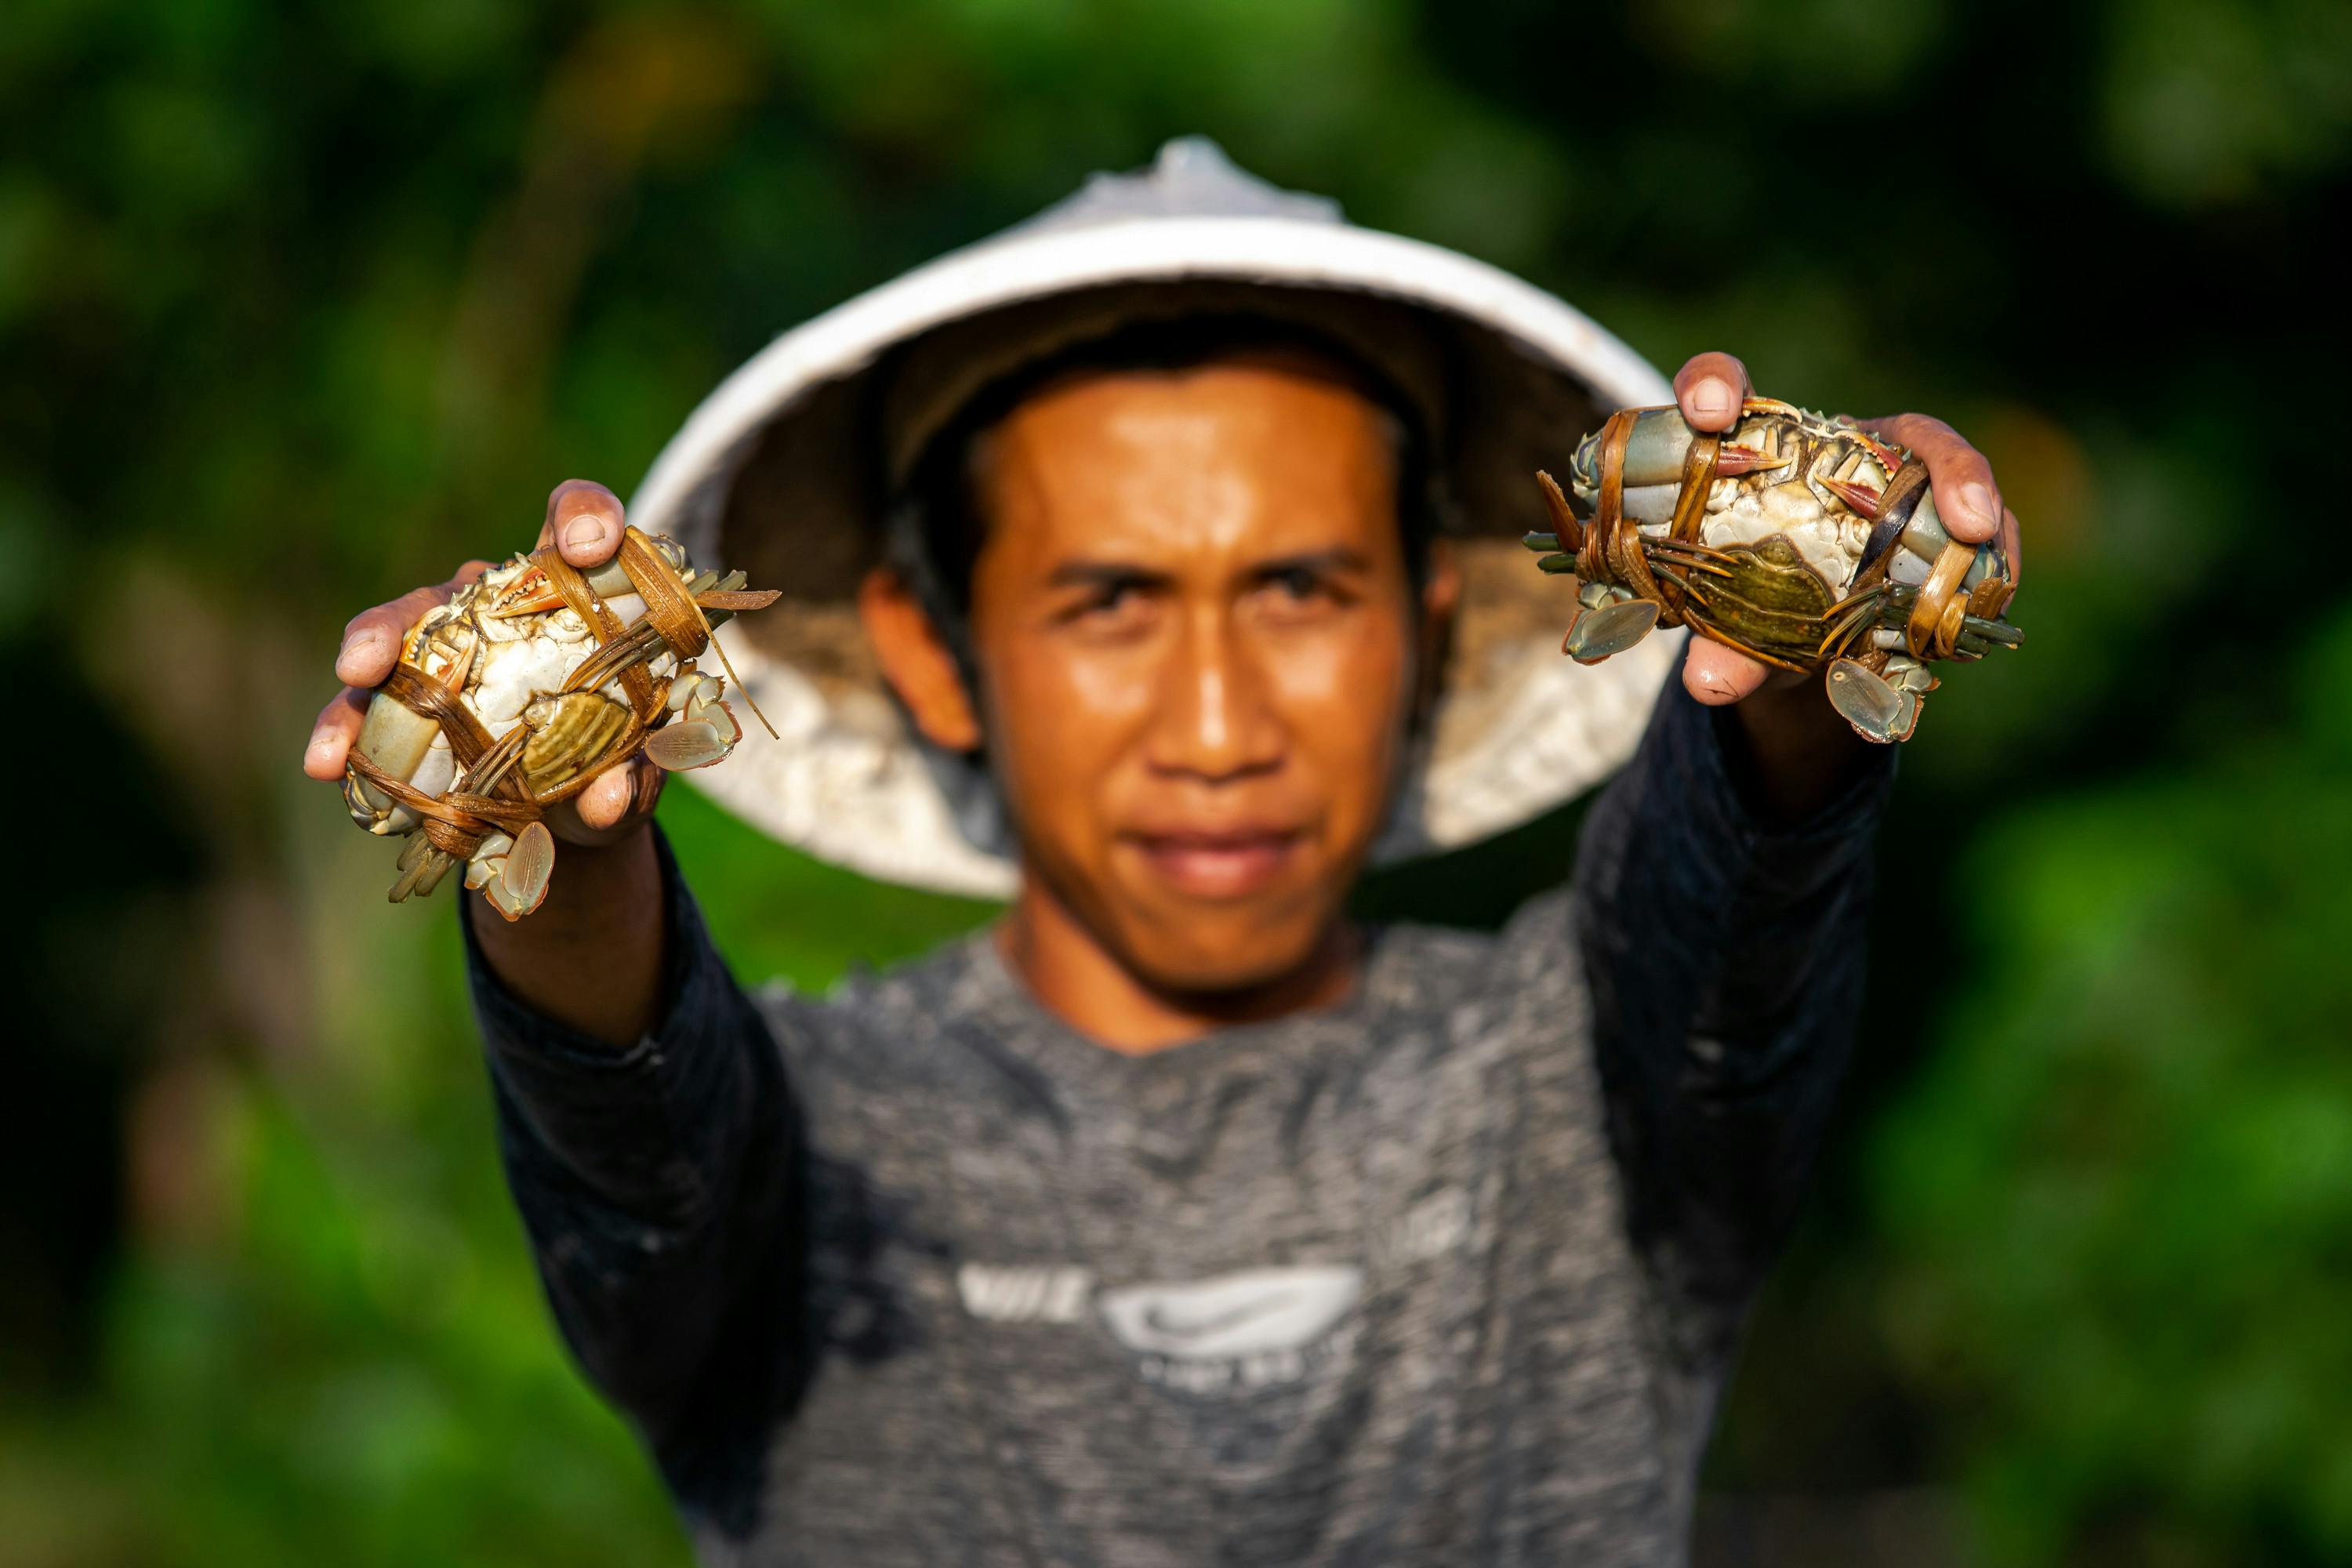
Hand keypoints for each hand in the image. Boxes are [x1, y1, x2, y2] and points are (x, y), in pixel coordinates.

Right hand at [299, 479, 664, 845]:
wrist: (569, 813)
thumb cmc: (615, 763)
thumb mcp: (635, 774)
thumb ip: (633, 778)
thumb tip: (607, 799)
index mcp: (572, 594)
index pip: (577, 521)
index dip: (584, 514)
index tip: (589, 546)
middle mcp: (499, 605)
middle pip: (461, 579)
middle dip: (444, 593)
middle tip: (425, 627)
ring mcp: (444, 649)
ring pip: (400, 628)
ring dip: (372, 645)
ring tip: (353, 678)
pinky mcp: (402, 703)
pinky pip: (362, 707)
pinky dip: (342, 732)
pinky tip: (327, 761)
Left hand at [1666, 352, 2025, 817]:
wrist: (1798, 641)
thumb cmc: (1754, 606)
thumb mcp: (1734, 632)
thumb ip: (1722, 649)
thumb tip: (1712, 683)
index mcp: (1763, 449)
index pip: (1720, 384)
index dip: (1712, 384)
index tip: (1709, 414)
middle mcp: (1841, 451)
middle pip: (1895, 425)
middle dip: (1919, 452)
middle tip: (1936, 499)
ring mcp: (1904, 484)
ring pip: (1951, 466)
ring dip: (1974, 496)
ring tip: (1978, 539)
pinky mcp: (1947, 527)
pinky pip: (1986, 536)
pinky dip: (1992, 569)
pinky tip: (1990, 600)